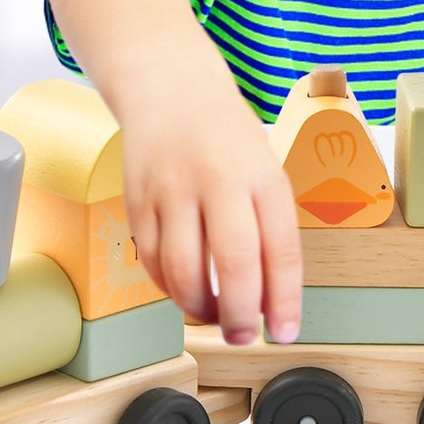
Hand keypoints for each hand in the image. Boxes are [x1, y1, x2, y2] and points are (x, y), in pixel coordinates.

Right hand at [123, 90, 301, 345]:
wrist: (170, 87)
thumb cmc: (226, 138)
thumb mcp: (264, 171)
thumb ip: (269, 229)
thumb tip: (272, 301)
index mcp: (262, 175)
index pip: (281, 249)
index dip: (285, 300)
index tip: (286, 332)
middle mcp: (218, 180)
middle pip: (234, 264)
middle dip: (241, 315)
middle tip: (244, 336)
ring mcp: (173, 189)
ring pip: (183, 271)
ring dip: (199, 309)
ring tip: (213, 316)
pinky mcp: (138, 199)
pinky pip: (152, 260)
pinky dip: (168, 288)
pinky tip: (183, 290)